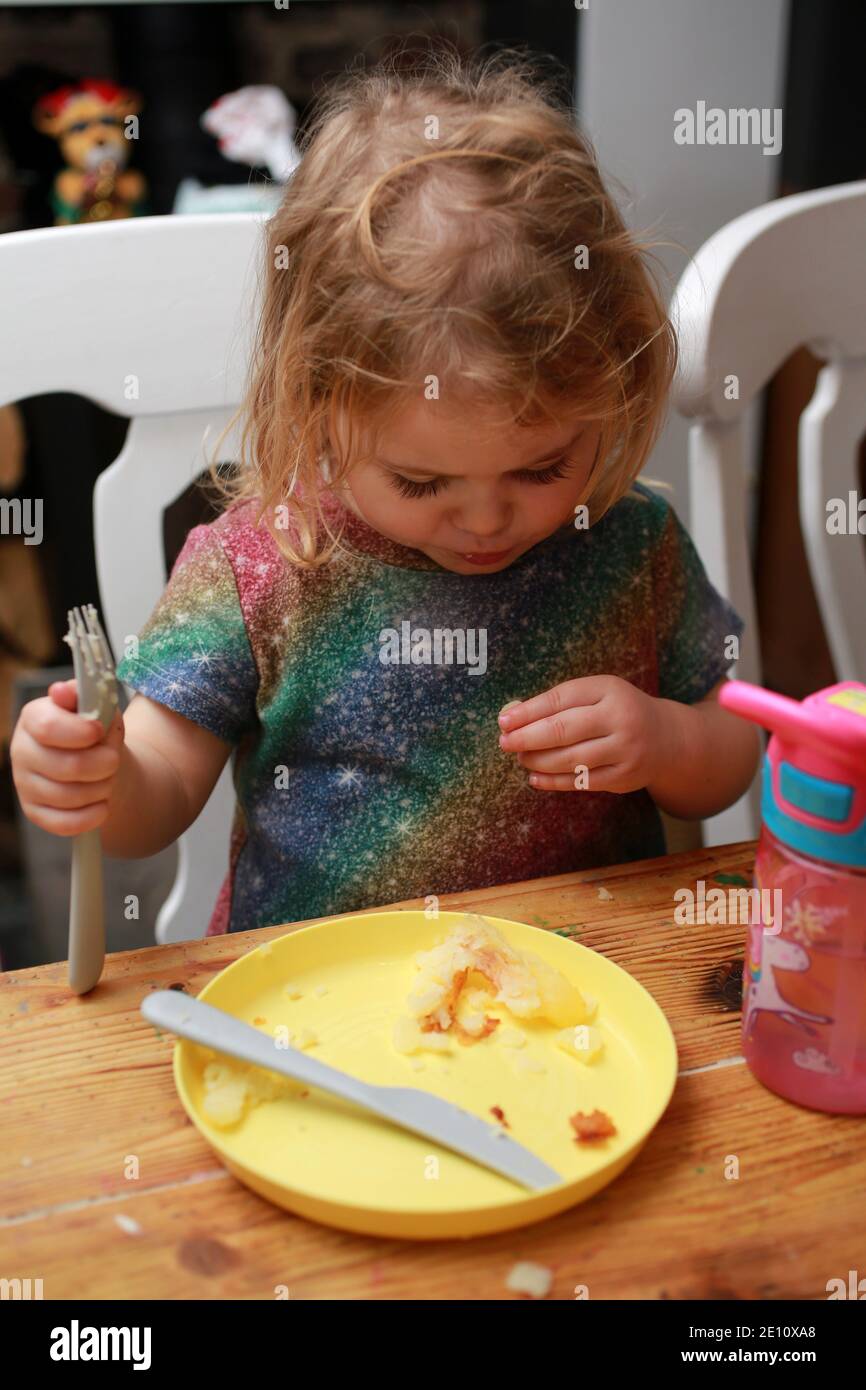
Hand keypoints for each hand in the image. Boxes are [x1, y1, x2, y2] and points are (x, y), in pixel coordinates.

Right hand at [10, 679, 125, 835]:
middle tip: (114, 760)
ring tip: (108, 778)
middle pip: (66, 766)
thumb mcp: (98, 706)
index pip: (48, 727)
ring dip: (101, 788)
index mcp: (34, 717)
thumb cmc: (97, 731)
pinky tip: (102, 804)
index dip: (80, 732)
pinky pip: (65, 823)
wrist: (99, 762)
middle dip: (102, 764)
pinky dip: (92, 815)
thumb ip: (85, 695)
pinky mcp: (35, 812)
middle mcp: (22, 750)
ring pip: (68, 796)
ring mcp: (25, 784)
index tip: (100, 731)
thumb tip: (62, 691)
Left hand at [498, 675, 676, 793]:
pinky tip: (535, 776)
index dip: (528, 711)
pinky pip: (581, 782)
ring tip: (520, 757)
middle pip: (563, 730)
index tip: (504, 720)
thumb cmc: (618, 711)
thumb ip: (561, 702)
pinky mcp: (624, 777)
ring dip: (537, 760)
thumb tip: (514, 717)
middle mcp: (621, 719)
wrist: (666, 738)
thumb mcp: (598, 693)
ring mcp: (625, 750)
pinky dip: (553, 781)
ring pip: (569, 759)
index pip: (561, 699)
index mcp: (610, 690)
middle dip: (527, 738)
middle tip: (505, 742)